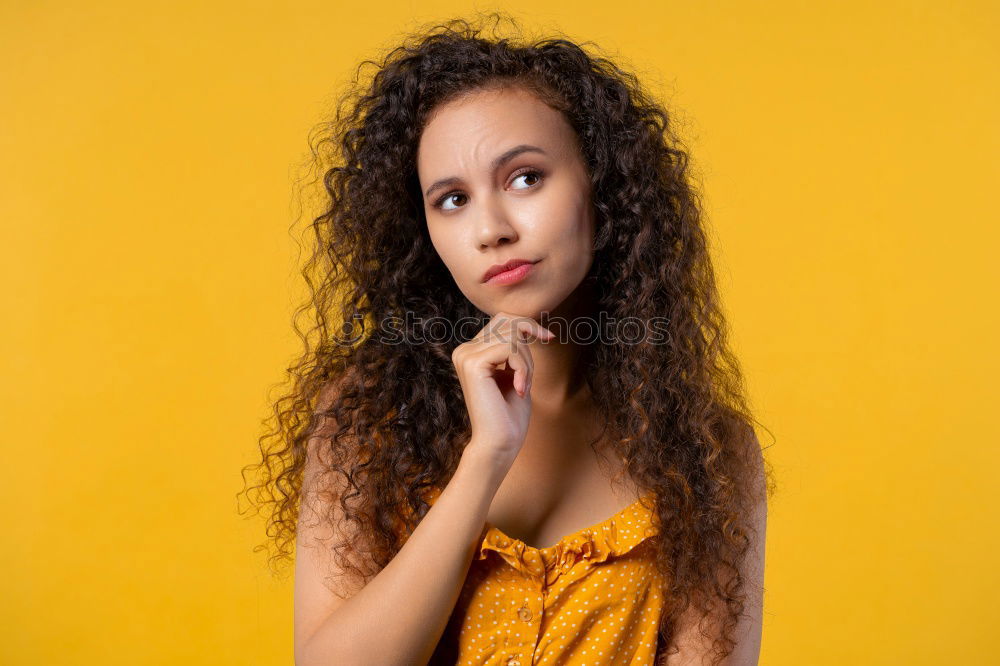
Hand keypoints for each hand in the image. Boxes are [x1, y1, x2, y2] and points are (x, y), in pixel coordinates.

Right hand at [450, 311, 553, 462]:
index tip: (548, 338)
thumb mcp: (515, 372)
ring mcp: (466, 355)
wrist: (500, 443)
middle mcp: (464, 350)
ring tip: (523, 387)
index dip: (528, 325)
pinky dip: (524, 369)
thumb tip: (523, 322)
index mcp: (471, 351)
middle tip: (529, 378)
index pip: (502, 321)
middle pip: (507, 322)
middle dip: (528, 347)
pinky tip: (520, 389)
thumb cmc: (510, 414)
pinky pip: (510, 349)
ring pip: (512, 336)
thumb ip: (514, 348)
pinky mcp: (473, 363)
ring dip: (527, 362)